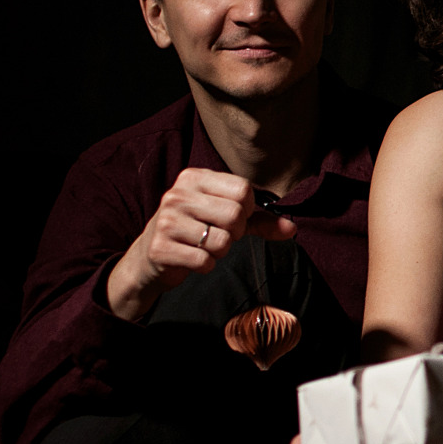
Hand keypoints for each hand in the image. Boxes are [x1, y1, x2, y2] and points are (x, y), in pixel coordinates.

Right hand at [106, 168, 297, 321]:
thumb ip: (260, 221)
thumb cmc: (194, 232)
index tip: (232, 218)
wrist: (150, 257)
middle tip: (218, 235)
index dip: (247, 210)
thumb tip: (292, 229)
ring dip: (219, 251)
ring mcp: (166, 220)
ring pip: (222, 241)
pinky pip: (205, 261)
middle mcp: (178, 194)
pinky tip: (191, 258)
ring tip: (202, 246)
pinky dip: (205, 265)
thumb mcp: (226, 219)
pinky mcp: (160, 248)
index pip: (243, 190)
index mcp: (194, 178)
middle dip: (235, 233)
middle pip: (235, 215)